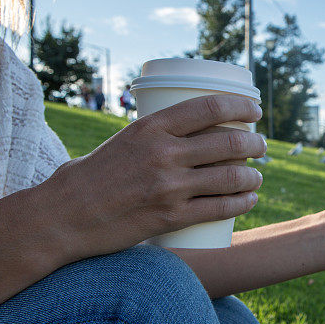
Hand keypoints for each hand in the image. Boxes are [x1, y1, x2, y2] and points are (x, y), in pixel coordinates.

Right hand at [35, 95, 266, 261]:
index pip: (209, 107)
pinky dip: (242, 203)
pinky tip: (250, 200)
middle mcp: (163, 153)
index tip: (255, 110)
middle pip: (228, 142)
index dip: (240, 106)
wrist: (64, 217)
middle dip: (254, 143)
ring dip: (253, 176)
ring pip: (230, 176)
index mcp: (151, 127)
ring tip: (257, 176)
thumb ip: (156, 136)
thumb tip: (191, 133)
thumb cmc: (91, 177)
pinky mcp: (171, 217)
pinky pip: (220, 208)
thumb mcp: (123, 141)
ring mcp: (169, 187)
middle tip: (261, 146)